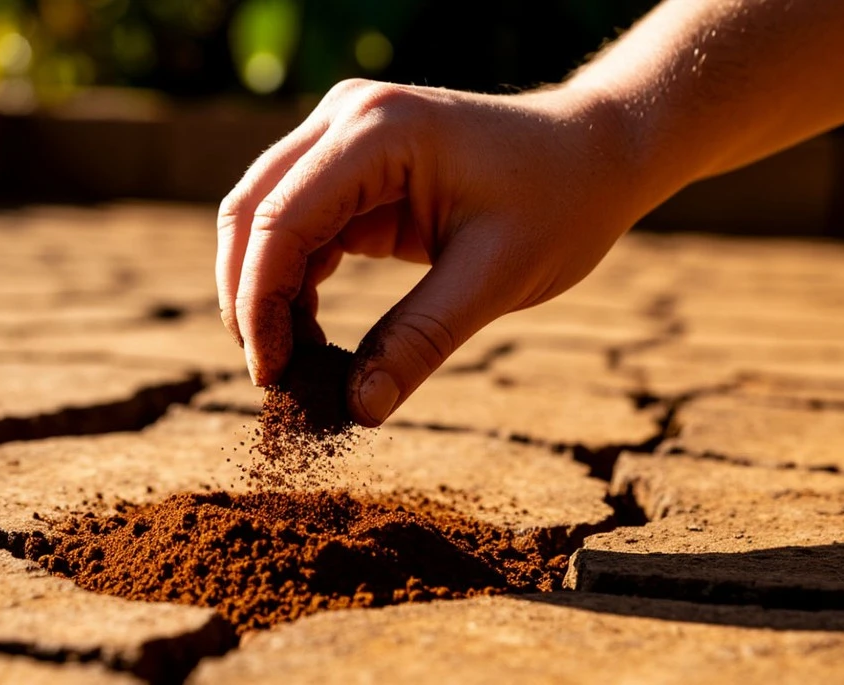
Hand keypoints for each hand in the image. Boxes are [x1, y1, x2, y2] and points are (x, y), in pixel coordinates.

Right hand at [216, 79, 646, 426]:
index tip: (270, 376)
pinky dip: (293, 283)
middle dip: (248, 299)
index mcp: (379, 131)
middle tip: (271, 379)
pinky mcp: (351, 165)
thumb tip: (357, 410)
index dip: (259, 302)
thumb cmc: (559, 203)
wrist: (595, 156)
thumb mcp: (495, 277)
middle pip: (252, 212)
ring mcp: (344, 136)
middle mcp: (347, 118)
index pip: (281, 219)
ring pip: (263, 220)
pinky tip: (310, 336)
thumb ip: (421, 340)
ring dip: (264, 293)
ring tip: (294, 366)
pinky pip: (297, 227)